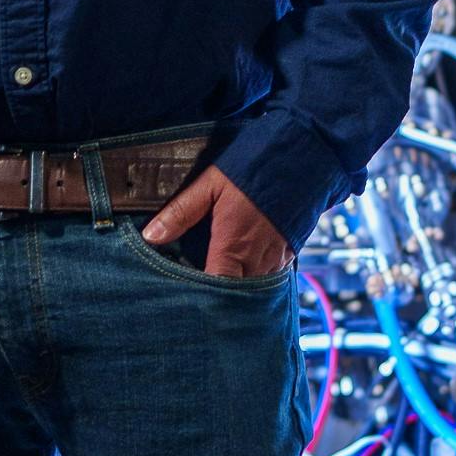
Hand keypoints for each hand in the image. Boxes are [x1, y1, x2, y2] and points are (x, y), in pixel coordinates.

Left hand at [140, 168, 292, 284]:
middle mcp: (257, 259)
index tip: (185, 299)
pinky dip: (256, 281)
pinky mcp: (289, 254)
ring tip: (219, 287)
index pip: (216, 289)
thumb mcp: (210, 184)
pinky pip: (270, 279)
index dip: (201, 299)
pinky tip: (243, 272)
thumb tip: (151, 235)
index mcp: (233, 246)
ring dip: (238, 290)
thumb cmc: (255, 168)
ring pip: (254, 291)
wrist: (305, 156)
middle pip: (235, 297)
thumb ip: (181, 212)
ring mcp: (276, 259)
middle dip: (219, 299)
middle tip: (199, 298)